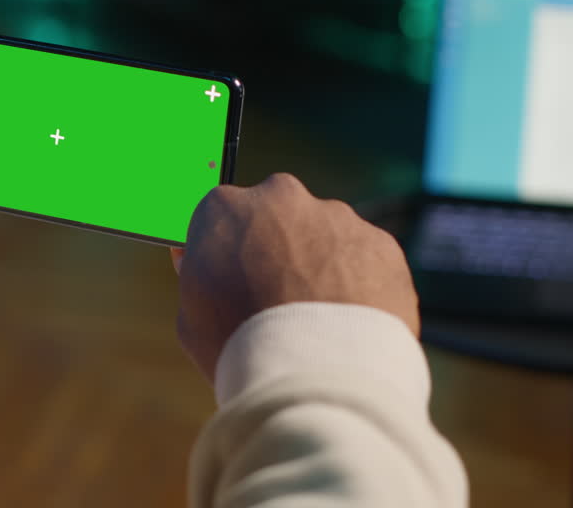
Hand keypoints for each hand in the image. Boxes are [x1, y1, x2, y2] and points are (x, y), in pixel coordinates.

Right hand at [172, 173, 418, 381]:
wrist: (317, 376)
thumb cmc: (241, 348)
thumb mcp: (192, 316)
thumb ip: (195, 275)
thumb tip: (194, 257)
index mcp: (225, 208)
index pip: (221, 218)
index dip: (226, 251)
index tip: (231, 278)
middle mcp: (281, 196)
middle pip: (276, 216)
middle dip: (277, 247)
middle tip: (278, 298)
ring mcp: (336, 217)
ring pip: (324, 236)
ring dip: (321, 266)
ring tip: (319, 322)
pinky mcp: (380, 244)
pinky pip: (365, 260)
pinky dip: (359, 285)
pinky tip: (349, 324)